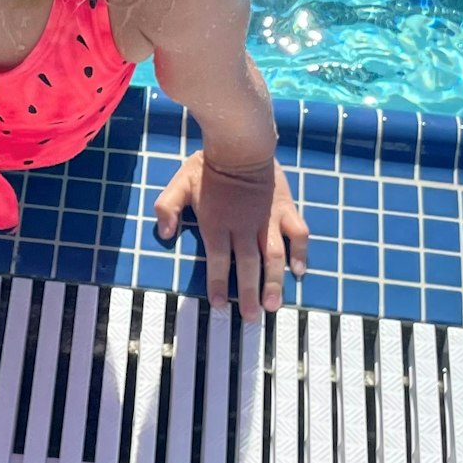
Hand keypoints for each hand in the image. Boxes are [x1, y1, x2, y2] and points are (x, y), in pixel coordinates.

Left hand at [152, 150, 307, 318]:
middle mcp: (243, 227)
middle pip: (248, 266)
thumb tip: (162, 233)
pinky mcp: (284, 209)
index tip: (220, 304)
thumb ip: (167, 208)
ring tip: (274, 305)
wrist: (242, 144)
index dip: (219, 284)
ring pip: (273, 257)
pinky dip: (300, 253)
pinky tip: (299, 271)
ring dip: (274, 282)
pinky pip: (297, 234)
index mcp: (217, 224)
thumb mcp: (180, 183)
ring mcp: (267, 220)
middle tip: (253, 318)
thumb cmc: (208, 164)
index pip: (218, 261)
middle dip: (249, 294)